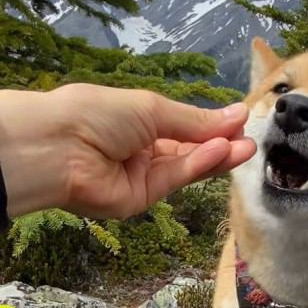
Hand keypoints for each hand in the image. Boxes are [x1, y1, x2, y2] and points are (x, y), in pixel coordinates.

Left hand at [0, 83, 255, 219]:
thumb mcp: (151, 108)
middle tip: (251, 139)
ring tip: (246, 147)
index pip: (183, 125)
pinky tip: (222, 152)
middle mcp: (141, 149)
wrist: (56, 147)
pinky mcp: (139, 199)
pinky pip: (174, 179)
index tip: (241, 119)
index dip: (211, 124)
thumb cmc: (96, 114)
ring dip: (217, 156)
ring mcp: (140, 176)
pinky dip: (198, 166)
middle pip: (189, 149)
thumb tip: (235, 114)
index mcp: (138, 121)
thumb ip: (194, 120)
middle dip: (220, 143)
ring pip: (186, 167)